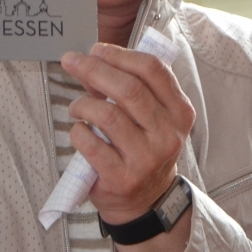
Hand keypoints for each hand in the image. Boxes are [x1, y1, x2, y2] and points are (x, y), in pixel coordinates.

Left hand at [61, 43, 196, 251]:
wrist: (147, 201)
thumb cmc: (144, 150)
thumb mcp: (151, 118)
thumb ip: (130, 90)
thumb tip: (92, 63)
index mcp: (179, 112)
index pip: (153, 70)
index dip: (120, 55)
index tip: (96, 50)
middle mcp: (167, 134)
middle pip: (129, 90)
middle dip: (94, 70)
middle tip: (72, 61)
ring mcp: (146, 158)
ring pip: (108, 115)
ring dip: (83, 103)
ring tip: (76, 106)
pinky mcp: (122, 178)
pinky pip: (91, 144)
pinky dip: (78, 131)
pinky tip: (79, 131)